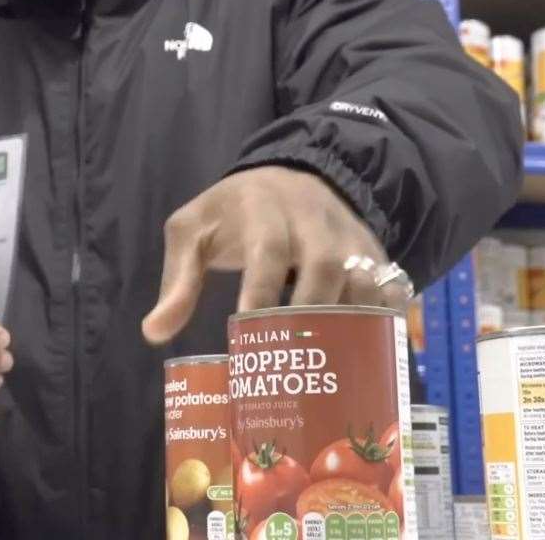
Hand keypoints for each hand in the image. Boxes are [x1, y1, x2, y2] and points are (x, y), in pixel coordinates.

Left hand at [141, 166, 408, 343]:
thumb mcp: (194, 231)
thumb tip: (154, 333)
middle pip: (325, 265)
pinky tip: (373, 357)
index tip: (249, 327)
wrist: (292, 176)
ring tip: (330, 369)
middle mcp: (315, 221)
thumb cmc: (235, 212)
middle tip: (293, 358)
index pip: (268, 248)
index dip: (262, 288)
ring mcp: (350, 238)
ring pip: (364, 278)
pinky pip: (391, 288)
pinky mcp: (374, 255)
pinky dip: (388, 320)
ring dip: (353, 322)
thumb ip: (177, 280)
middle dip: (311, 312)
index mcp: (264, 210)